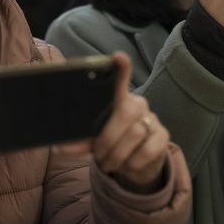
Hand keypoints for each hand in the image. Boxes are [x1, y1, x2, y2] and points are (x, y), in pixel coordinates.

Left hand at [90, 52, 169, 192]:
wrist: (136, 163)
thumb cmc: (111, 144)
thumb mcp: (93, 141)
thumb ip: (79, 141)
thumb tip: (60, 148)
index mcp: (118, 99)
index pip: (121, 77)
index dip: (120, 67)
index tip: (118, 57)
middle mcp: (137, 104)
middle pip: (125, 112)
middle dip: (108, 139)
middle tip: (99, 154)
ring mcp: (152, 119)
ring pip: (135, 134)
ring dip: (117, 155)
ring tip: (109, 163)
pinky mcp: (163, 137)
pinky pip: (147, 151)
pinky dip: (132, 164)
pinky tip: (127, 166)